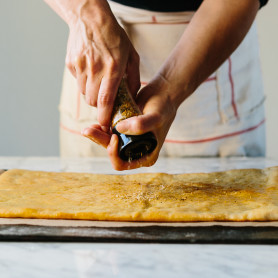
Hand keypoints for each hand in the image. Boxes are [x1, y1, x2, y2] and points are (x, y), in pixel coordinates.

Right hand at [65, 0, 139, 127]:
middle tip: (104, 100)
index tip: (105, 125)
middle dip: (98, 105)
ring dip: (91, 93)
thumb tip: (133, 97)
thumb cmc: (114, 37)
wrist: (90, 18)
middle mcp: (95, 69)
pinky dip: (84, 82)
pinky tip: (90, 70)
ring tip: (98, 81)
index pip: (105, 100)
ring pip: (83, 93)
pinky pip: (77, 82)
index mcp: (113, 68)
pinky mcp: (71, 64)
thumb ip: (134, 79)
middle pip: (92, 101)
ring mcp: (80, 66)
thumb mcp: (132, 56)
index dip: (104, 116)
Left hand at [82, 75, 176, 169]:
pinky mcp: (124, 131)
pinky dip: (101, 130)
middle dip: (101, 142)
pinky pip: (109, 134)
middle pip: (113, 153)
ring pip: (109, 143)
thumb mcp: (156, 117)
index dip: (114, 153)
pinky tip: (94, 124)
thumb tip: (118, 129)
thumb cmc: (163, 107)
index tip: (114, 136)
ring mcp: (130, 141)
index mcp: (146, 155)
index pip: (123, 163)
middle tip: (88, 131)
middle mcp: (137, 151)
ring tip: (88, 129)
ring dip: (98, 136)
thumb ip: (141, 125)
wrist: (163, 93)